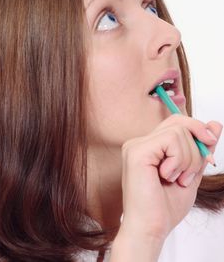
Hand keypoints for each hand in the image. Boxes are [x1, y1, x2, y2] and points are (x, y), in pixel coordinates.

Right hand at [118, 115, 221, 241]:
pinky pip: (171, 140)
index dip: (197, 131)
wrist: (150, 229)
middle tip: (191, 173)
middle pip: (178, 121)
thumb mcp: (192, 172)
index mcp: (149, 147)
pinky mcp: (137, 152)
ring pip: (178, 131)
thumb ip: (201, 149)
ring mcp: (136, 145)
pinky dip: (179, 160)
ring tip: (178, 179)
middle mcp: (139, 142)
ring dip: (188, 159)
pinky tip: (168, 176)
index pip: (177, 122)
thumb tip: (215, 124)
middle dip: (196, 145)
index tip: (210, 152)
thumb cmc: (165, 207)